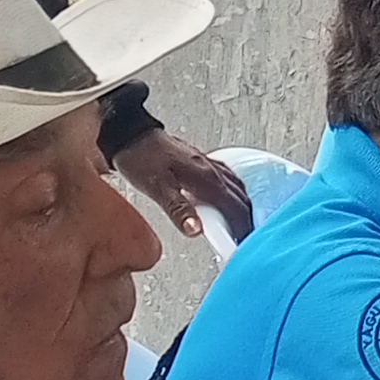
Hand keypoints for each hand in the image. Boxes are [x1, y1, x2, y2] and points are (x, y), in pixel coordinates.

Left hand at [119, 126, 254, 240]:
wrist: (132, 135)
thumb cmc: (141, 159)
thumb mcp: (158, 189)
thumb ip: (179, 211)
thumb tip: (196, 230)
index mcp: (207, 179)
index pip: (236, 208)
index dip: (243, 228)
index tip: (244, 244)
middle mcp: (212, 170)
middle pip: (241, 200)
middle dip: (246, 221)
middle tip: (243, 240)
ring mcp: (209, 164)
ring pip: (238, 189)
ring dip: (242, 208)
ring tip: (238, 226)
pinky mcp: (203, 161)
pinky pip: (229, 179)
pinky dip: (234, 194)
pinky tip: (226, 200)